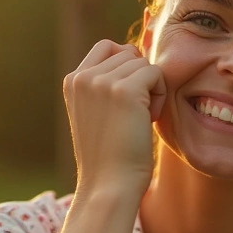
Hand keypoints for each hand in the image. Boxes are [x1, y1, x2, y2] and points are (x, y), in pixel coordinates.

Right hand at [63, 39, 166, 198]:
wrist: (109, 185)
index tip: (129, 100)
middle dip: (139, 78)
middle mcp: (82, 77)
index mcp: (72, 81)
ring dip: (151, 88)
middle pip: (128, 52)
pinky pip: (156, 73)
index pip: (106, 47)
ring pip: (142, 63)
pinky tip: (148, 120)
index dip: (126, 66)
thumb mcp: (96, 113)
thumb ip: (104, 84)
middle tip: (135, 113)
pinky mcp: (124, 90)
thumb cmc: (110, 156)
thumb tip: (134, 52)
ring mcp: (101, 82)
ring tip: (141, 118)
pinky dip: (160, 95)